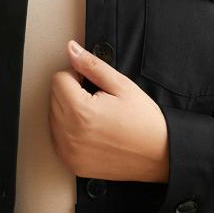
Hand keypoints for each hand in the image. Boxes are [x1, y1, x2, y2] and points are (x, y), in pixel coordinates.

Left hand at [48, 39, 169, 183]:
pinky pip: (58, 139)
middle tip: (99, 101)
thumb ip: (92, 65)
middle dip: (72, 93)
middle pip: (54, 97)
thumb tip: (72, 50)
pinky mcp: (72, 163)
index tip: (94, 85)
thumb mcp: (122, 86)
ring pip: (53, 117)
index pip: (58, 79)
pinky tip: (91, 132)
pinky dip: (69, 132)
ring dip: (69, 112)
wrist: (160, 155)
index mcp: (80, 111)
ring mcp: (69, 151)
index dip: (78, 76)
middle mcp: (69, 134)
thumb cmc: (145, 122)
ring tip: (97, 117)